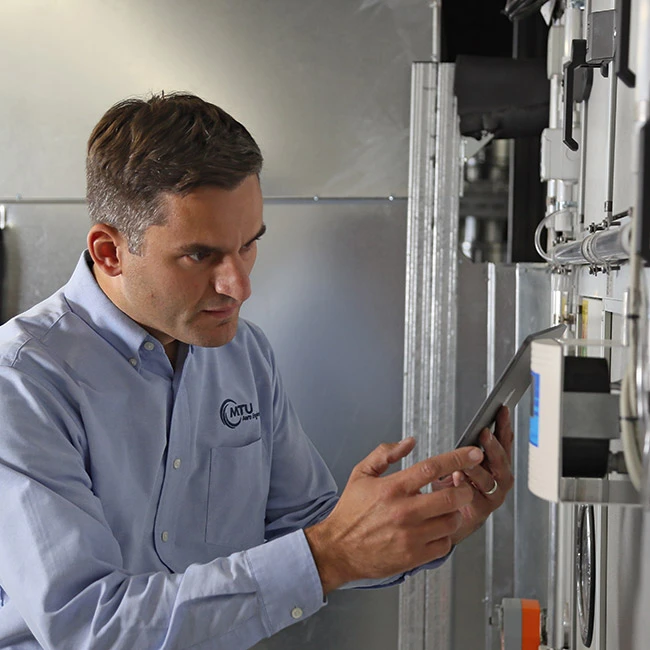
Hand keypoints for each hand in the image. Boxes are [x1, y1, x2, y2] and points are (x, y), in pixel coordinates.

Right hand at [304, 439, 484, 594]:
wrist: (338, 549)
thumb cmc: (350, 512)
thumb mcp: (361, 474)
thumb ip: (385, 453)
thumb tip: (409, 442)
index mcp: (393, 488)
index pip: (432, 468)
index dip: (458, 458)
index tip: (473, 454)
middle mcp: (404, 511)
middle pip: (451, 497)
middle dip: (464, 489)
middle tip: (463, 487)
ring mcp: (410, 536)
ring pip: (452, 522)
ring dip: (454, 514)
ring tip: (444, 510)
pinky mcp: (413, 556)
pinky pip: (444, 545)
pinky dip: (445, 536)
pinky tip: (434, 530)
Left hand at [440, 406, 513, 544]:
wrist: (450, 515)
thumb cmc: (458, 484)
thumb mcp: (466, 460)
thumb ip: (472, 447)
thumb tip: (477, 427)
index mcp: (497, 463)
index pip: (504, 441)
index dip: (504, 425)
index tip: (501, 409)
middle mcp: (500, 478)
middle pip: (502, 460)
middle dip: (494, 446)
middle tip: (485, 433)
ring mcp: (493, 494)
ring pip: (490, 479)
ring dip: (479, 468)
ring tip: (470, 459)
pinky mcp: (482, 509)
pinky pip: (476, 496)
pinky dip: (467, 486)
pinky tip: (458, 477)